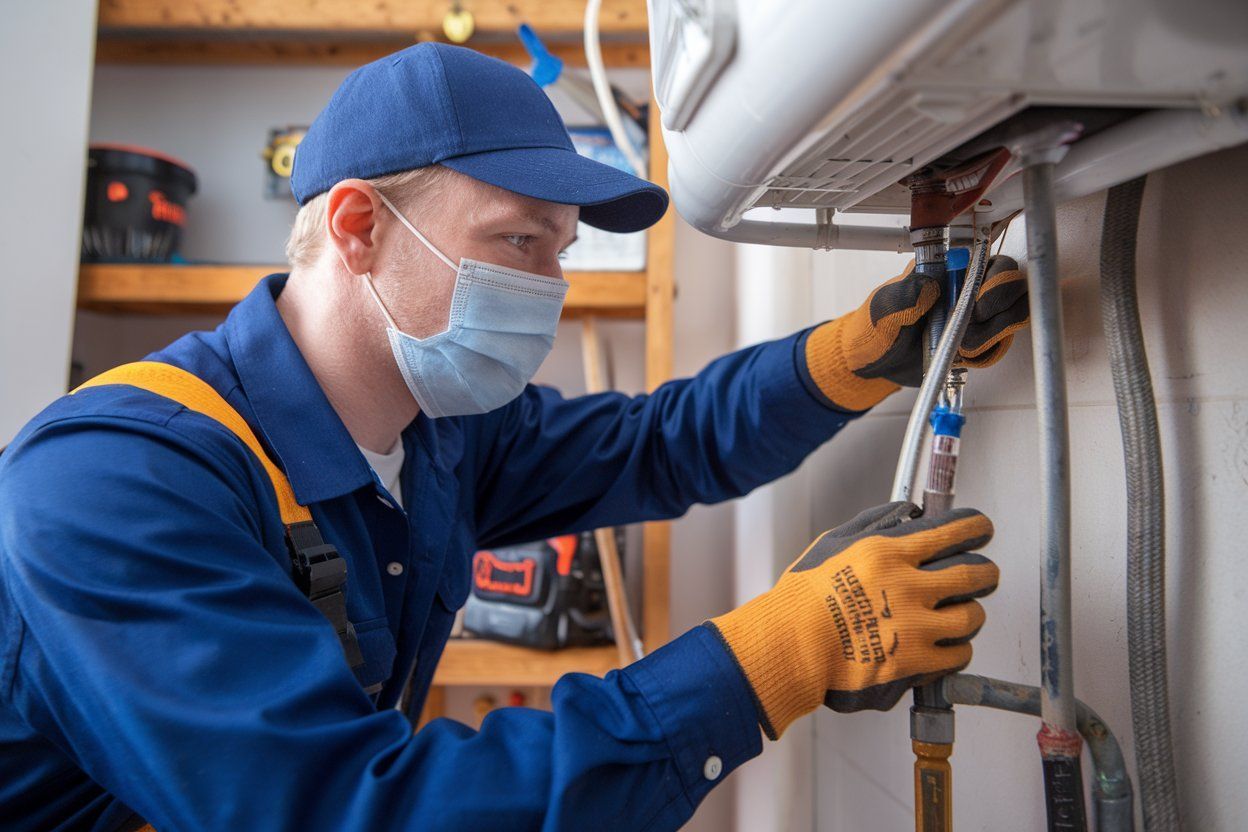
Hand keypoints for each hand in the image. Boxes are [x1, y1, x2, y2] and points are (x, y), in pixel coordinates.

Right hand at [707, 502, 998, 739]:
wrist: (791, 645)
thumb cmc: (804, 596)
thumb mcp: (833, 543)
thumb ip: (874, 523)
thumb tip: (908, 511)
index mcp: (890, 553)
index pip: (951, 532)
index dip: (976, 527)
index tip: (983, 529)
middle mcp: (909, 587)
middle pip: (974, 573)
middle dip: (987, 572)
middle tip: (985, 574)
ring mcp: (915, 627)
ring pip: (972, 616)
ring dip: (972, 612)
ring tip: (962, 613)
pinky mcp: (915, 663)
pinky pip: (959, 654)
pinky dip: (959, 648)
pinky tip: (947, 644)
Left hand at [803, 256, 1027, 410]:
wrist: (876, 362)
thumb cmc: (876, 329)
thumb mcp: (881, 311)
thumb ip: (902, 296)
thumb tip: (926, 286)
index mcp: (950, 269)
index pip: (995, 261)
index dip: (997, 283)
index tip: (975, 307)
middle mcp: (970, 288)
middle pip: (1015, 287)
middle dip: (998, 311)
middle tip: (969, 328)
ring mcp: (979, 315)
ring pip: (1014, 316)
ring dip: (992, 334)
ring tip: (960, 345)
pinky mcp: (980, 341)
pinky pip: (1001, 345)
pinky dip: (985, 353)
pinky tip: (961, 356)